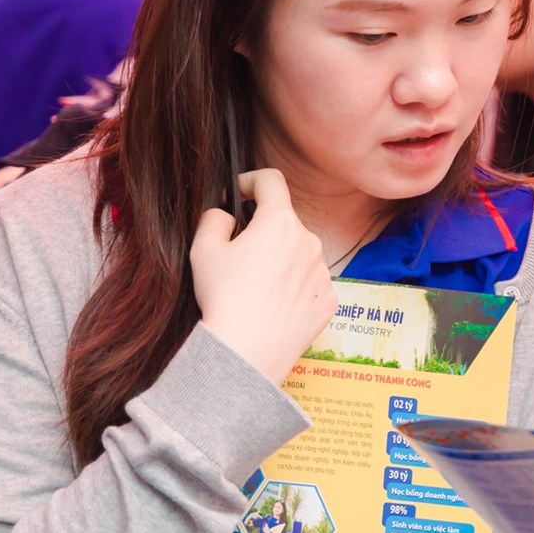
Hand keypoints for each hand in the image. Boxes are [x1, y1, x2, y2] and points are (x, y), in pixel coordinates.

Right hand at [189, 168, 338, 382]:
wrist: (247, 351)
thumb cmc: (223, 298)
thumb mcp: (203, 250)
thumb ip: (214, 219)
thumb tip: (227, 215)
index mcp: (280, 222)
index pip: (271, 181)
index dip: (251, 181)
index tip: (240, 194)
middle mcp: (309, 241)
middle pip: (285, 223)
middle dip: (264, 231)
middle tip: (240, 256)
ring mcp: (323, 272)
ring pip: (300, 254)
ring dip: (282, 260)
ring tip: (256, 288)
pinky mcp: (330, 300)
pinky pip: (311, 284)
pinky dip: (296, 288)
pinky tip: (274, 306)